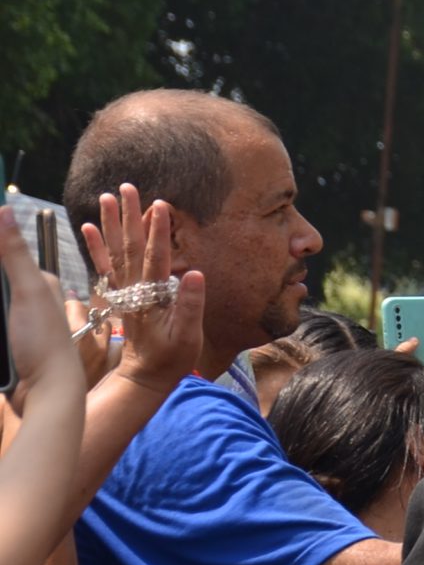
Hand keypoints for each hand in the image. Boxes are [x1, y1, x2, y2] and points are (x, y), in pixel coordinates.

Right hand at [1, 215, 77, 404]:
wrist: (49, 394)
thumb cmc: (45, 341)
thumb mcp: (29, 291)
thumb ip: (14, 253)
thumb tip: (3, 208)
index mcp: (40, 282)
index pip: (3, 259)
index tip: (2, 297)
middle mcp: (30, 300)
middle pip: (1, 286)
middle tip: (5, 315)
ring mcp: (18, 324)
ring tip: (7, 333)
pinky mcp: (9, 346)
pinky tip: (1, 344)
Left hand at [79, 185, 204, 393]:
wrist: (144, 376)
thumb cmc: (171, 359)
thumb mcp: (188, 337)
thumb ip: (189, 306)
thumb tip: (193, 272)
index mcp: (152, 297)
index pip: (155, 257)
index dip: (158, 231)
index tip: (160, 204)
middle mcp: (133, 290)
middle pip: (130, 247)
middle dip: (129, 216)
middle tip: (127, 188)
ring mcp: (123, 292)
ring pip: (115, 252)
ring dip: (111, 224)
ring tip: (107, 197)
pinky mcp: (118, 296)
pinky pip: (104, 267)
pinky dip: (95, 247)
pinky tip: (90, 228)